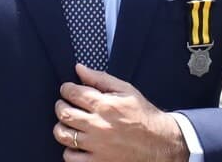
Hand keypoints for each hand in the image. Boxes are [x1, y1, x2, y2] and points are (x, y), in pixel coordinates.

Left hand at [54, 64, 188, 160]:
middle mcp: (98, 125)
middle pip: (63, 113)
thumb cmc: (142, 115)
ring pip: (63, 135)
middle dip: (60, 105)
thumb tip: (79, 68)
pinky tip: (76, 143)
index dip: (66, 89)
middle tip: (65, 104)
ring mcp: (97, 146)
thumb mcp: (125, 90)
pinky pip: (71, 157)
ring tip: (69, 123)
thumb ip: (99, 78)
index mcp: (104, 105)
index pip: (72, 93)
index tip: (68, 90)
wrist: (161, 145)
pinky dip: (69, 150)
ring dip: (62, 127)